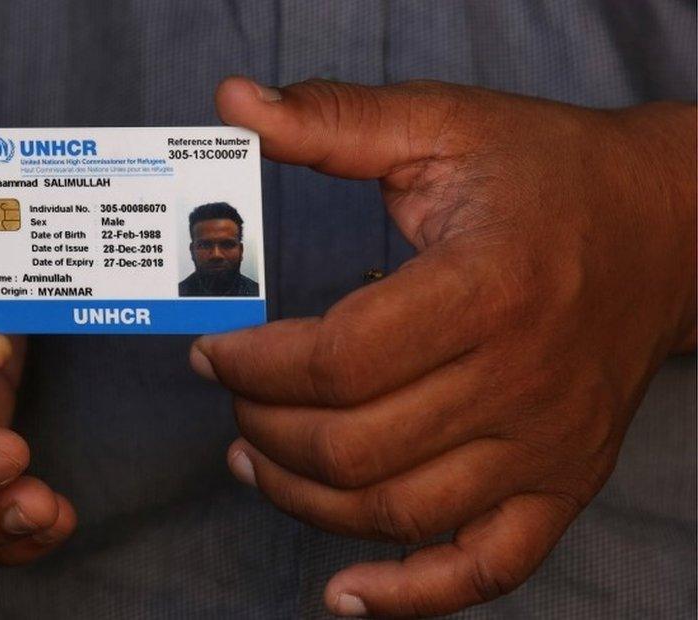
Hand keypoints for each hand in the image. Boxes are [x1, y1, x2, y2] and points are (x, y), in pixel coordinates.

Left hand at [193, 77, 694, 615]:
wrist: (667, 229)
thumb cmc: (550, 176)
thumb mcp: (443, 127)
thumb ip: (334, 121)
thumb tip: (233, 103)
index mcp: (485, 287)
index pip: (337, 360)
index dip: (252, 366)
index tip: (214, 351)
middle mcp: (520, 379)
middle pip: (354, 447)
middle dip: (265, 431)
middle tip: (233, 400)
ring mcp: (545, 445)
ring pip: (396, 513)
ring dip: (303, 499)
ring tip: (255, 463)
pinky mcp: (561, 482)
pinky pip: (485, 568)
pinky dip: (411, 595)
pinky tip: (346, 594)